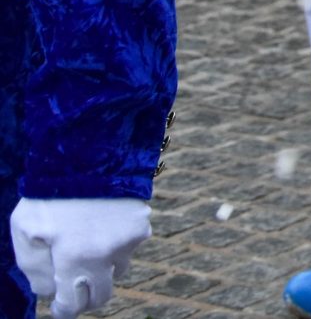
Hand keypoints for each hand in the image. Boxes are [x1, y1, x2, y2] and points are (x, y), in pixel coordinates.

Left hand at [12, 197, 150, 318]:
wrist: (90, 151)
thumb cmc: (51, 191)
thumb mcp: (25, 230)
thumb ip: (33, 268)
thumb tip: (49, 290)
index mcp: (76, 258)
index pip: (74, 304)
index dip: (64, 308)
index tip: (59, 305)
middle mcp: (108, 254)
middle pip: (102, 295)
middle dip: (85, 294)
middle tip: (72, 283)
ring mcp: (129, 239)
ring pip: (117, 269)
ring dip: (102, 266)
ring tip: (86, 242)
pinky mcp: (143, 224)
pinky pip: (129, 246)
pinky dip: (116, 243)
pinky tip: (101, 224)